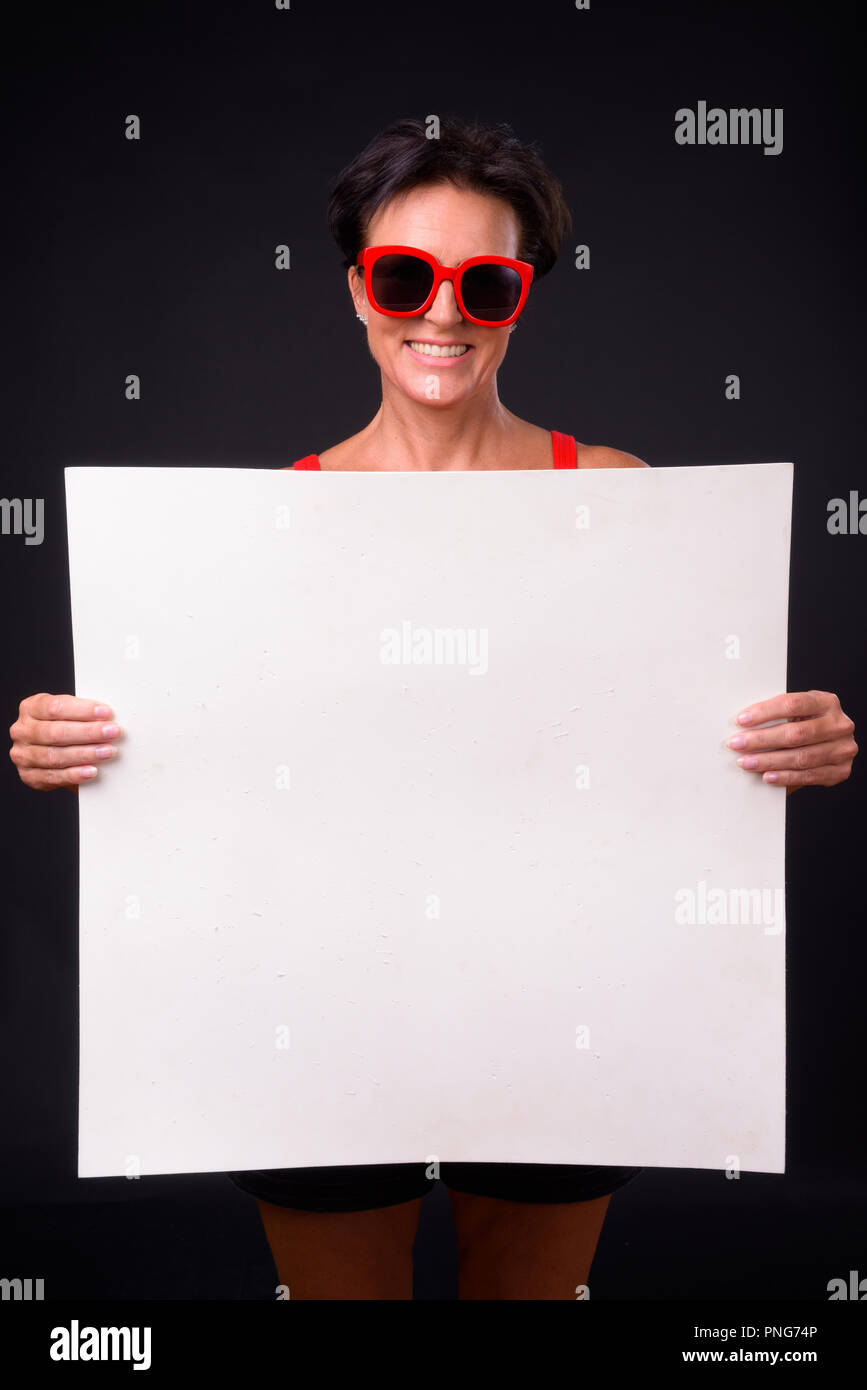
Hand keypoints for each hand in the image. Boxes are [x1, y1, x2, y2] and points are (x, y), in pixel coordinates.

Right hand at [9, 694, 122, 789]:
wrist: (52, 752)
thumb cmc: (64, 727)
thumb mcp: (68, 713)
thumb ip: (82, 713)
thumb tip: (108, 717)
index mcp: (30, 708)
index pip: (54, 707)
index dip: (82, 710)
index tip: (106, 713)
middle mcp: (22, 731)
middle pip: (55, 733)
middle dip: (88, 733)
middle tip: (112, 732)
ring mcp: (22, 755)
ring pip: (54, 756)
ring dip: (85, 754)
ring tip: (107, 751)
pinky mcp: (29, 776)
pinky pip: (53, 776)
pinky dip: (74, 774)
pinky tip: (92, 771)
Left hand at [727, 690, 857, 792]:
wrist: (832, 742)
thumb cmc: (807, 723)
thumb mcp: (798, 712)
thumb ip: (778, 715)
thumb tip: (742, 723)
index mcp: (827, 702)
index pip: (793, 704)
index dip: (765, 712)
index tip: (741, 720)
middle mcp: (839, 724)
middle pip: (796, 733)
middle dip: (761, 740)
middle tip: (737, 744)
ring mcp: (843, 748)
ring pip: (801, 757)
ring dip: (769, 761)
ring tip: (746, 762)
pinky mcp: (841, 770)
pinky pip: (809, 775)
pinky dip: (785, 776)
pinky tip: (767, 776)